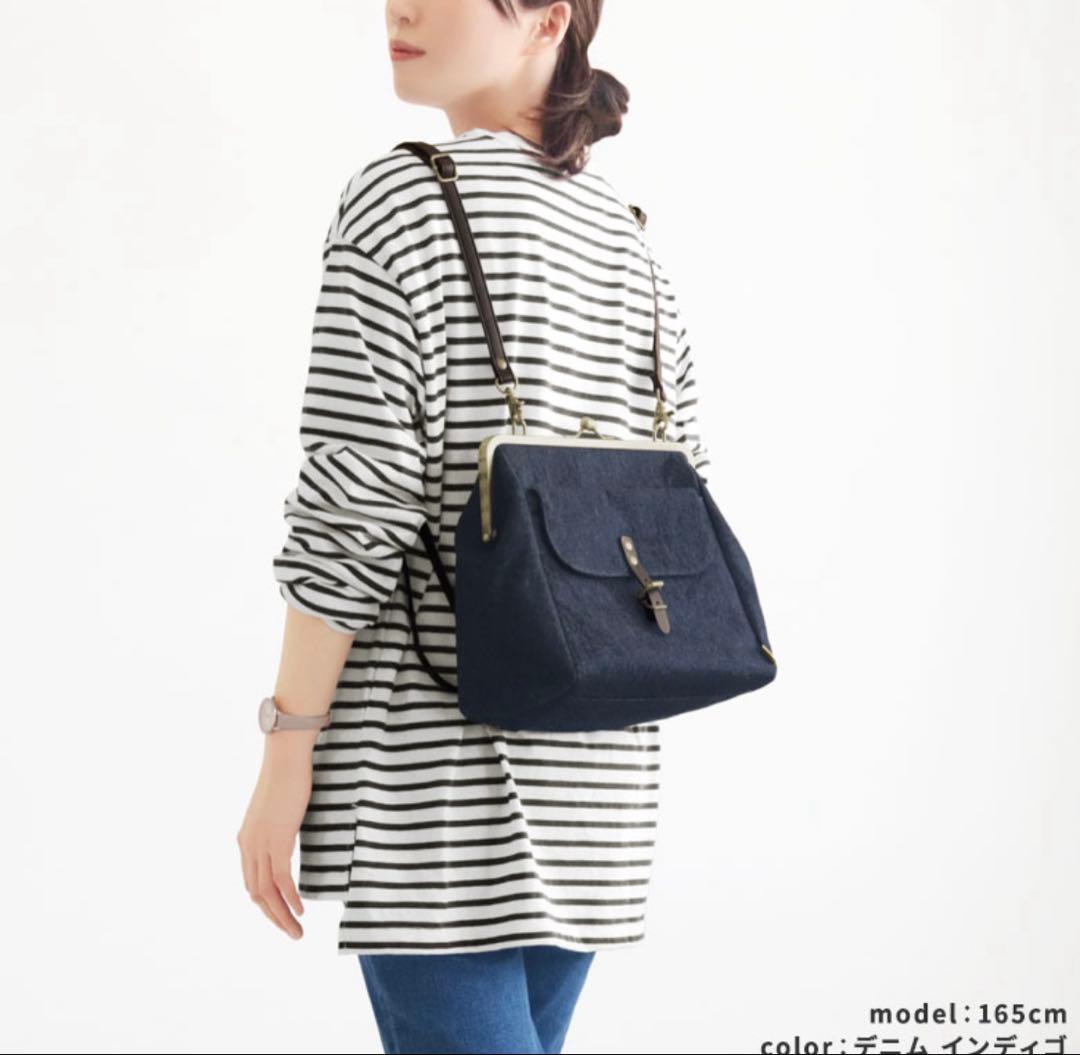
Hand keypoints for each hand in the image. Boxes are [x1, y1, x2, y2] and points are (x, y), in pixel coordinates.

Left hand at [236, 741, 313, 940]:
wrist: (286, 759)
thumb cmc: (287, 777)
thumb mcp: (278, 810)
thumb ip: (278, 828)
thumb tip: (289, 834)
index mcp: (246, 839)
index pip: (251, 882)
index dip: (266, 904)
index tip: (282, 915)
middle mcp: (248, 845)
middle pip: (256, 894)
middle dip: (273, 917)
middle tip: (292, 932)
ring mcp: (261, 845)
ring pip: (266, 893)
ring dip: (282, 916)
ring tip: (297, 931)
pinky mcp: (277, 841)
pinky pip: (282, 881)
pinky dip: (291, 900)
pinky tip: (302, 911)